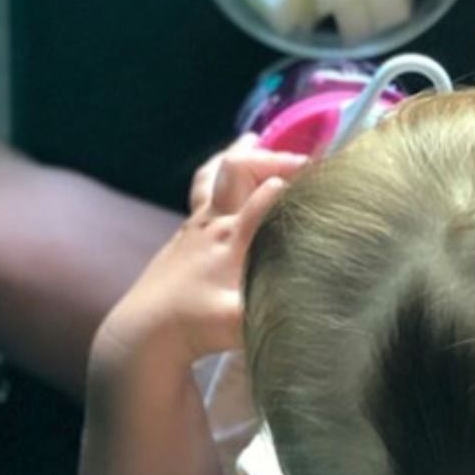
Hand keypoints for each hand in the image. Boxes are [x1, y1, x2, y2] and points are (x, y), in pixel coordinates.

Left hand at [90, 141, 308, 372]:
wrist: (143, 334)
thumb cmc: (197, 327)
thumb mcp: (242, 322)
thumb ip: (283, 303)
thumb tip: (330, 297)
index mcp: (233, 238)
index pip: (268, 193)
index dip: (298, 180)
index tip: (331, 180)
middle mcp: (214, 223)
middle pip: (237, 168)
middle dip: (271, 157)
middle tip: (302, 161)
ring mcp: (195, 226)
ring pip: (214, 175)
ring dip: (236, 156)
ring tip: (252, 140)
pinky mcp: (185, 235)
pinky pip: (204, 191)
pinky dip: (219, 175)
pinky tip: (225, 179)